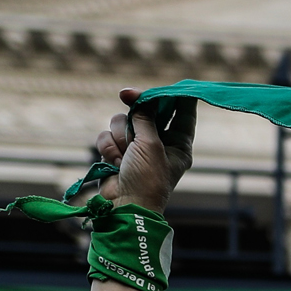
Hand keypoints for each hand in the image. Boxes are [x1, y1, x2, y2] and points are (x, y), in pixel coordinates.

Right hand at [94, 88, 195, 212]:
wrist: (124, 207)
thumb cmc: (146, 180)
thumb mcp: (150, 144)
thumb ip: (145, 118)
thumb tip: (139, 100)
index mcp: (179, 144)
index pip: (182, 113)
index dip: (174, 96)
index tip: (166, 83)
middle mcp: (159, 144)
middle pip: (149, 111)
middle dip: (136, 108)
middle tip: (126, 95)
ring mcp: (136, 149)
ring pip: (123, 122)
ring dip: (121, 136)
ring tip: (124, 155)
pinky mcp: (116, 154)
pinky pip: (108, 136)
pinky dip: (108, 148)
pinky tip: (114, 163)